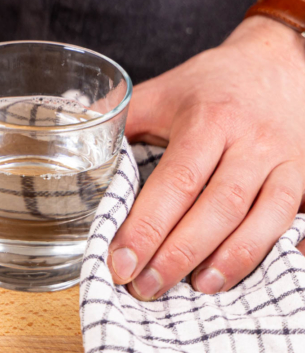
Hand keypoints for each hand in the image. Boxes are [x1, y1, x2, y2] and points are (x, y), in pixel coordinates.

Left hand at [109, 15, 304, 299]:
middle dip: (179, 253)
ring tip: (195, 289)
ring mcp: (284, 160)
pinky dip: (275, 250)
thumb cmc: (209, 84)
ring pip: (262, 219)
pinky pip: (295, 218)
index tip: (120, 261)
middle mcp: (250, 141)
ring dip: (228, 260)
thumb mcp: (160, 92)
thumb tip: (71, 145)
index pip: (176, 181)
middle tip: (145, 286)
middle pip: (218, 207)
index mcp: (207, 120)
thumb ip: (118, 120)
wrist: (278, 63)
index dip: (148, 226)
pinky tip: (248, 275)